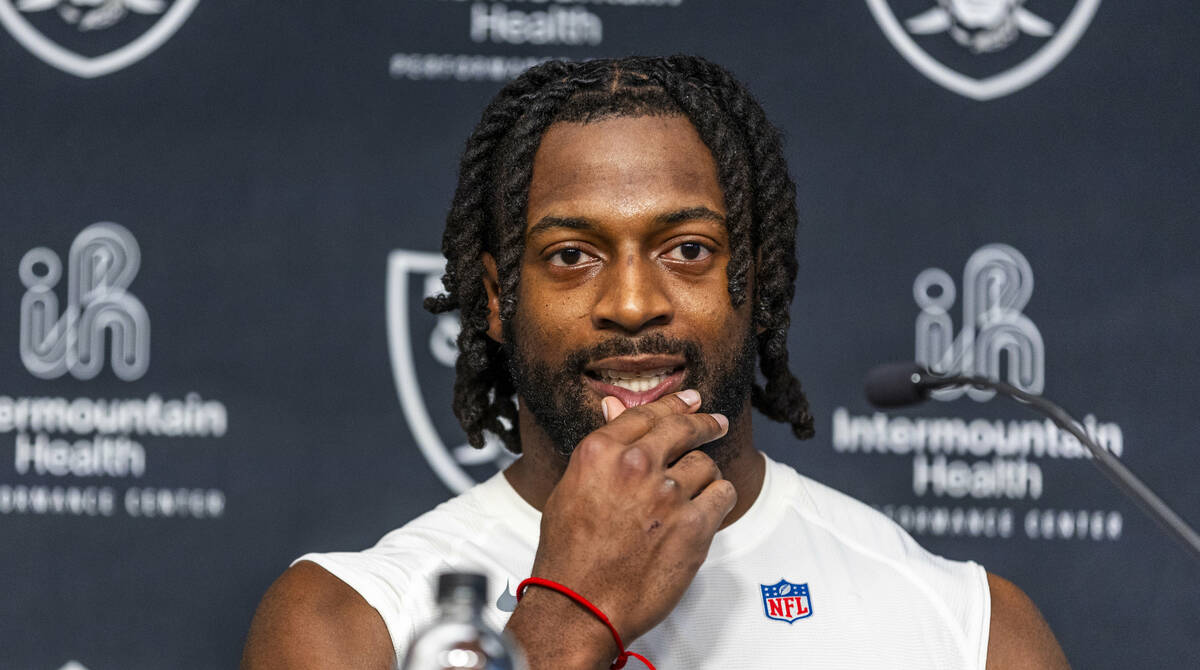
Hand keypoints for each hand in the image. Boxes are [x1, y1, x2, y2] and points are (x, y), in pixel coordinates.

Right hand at [506, 390, 734, 666]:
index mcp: (600, 452)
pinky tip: (706, 510)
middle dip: (704, 422)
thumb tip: (615, 408)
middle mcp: (635, 465)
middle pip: (683, 428)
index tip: (690, 400)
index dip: (673, 404)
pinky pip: (723, 494)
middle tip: (716, 423)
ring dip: (703, 476)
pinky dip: (718, 500)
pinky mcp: (694, 525)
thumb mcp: (571, 490)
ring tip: (693, 493)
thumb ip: (602, 449)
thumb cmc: (569, 556)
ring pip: (705, 464)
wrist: (581, 607)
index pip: (646, 414)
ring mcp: (668, 494)